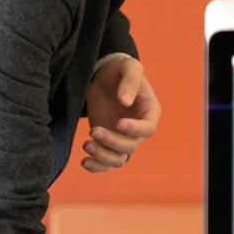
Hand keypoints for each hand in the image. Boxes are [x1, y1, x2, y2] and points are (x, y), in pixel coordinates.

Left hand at [83, 56, 159, 172]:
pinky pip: (106, 162)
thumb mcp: (128, 67)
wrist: (104, 76)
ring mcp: (123, 138)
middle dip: (112, 142)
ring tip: (86, 144)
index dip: (135, 129)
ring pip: (119, 159)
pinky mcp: (107, 143)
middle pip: (131, 146)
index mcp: (150, 112)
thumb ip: (130, 81)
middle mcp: (139, 130)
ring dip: (103, 156)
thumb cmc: (120, 69)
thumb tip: (126, 101)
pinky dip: (96, 166)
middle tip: (94, 131)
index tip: (119, 123)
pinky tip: (84, 161)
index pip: (148, 128)